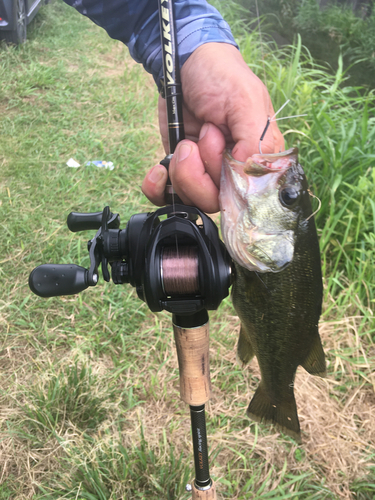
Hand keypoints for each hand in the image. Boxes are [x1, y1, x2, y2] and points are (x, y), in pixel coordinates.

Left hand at [142, 43, 283, 212]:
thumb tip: (247, 179)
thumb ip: (254, 143)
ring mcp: (204, 172)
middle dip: (198, 174)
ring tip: (184, 143)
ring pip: (191, 200)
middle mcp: (232, 171)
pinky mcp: (180, 170)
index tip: (217, 146)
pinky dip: (158, 188)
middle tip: (196, 141)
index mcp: (256, 159)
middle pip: (215, 201)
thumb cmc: (220, 76)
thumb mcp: (245, 101)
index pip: (245, 195)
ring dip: (180, 174)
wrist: (184, 64)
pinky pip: (168, 196)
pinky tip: (159, 169)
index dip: (226, 181)